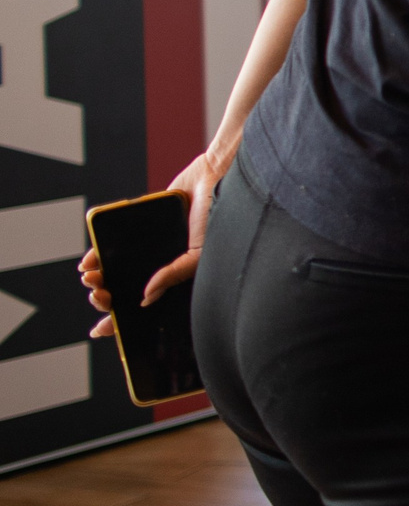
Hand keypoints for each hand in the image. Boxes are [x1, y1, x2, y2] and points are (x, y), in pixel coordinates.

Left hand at [83, 143, 228, 338]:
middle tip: (98, 296)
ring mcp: (151, 243)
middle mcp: (163, 262)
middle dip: (108, 297)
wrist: (219, 177)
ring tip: (89, 278)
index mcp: (179, 277)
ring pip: (119, 266)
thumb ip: (174, 274)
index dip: (125, 321)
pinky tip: (90, 258)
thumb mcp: (201, 255)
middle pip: (128, 287)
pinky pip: (115, 237)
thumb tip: (145, 296)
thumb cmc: (222, 217)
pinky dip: (100, 249)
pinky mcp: (141, 221)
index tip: (102, 329)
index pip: (148, 305)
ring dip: (100, 274)